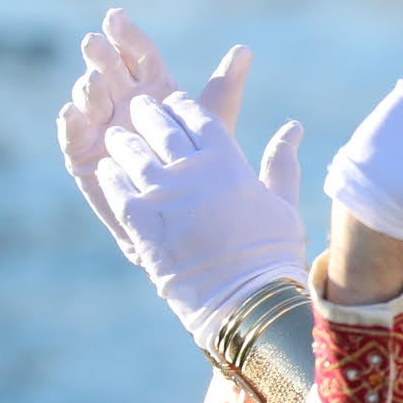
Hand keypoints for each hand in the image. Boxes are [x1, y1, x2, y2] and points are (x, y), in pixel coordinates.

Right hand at [58, 9, 252, 260]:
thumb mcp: (214, 126)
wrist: (186, 221)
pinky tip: (71, 112)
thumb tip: (245, 48)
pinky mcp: (84, 156)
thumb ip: (225, 89)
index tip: (116, 17)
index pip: (137, 55)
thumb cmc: (202, 170)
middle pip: (109, 71)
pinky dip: (69, 124)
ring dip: (88, 87)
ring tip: (93, 81)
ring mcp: (100, 127)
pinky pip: (72, 138)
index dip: (127, 36)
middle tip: (95, 42)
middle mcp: (123, 103)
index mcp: (153, 89)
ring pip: (89, 100)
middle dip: (101, 56)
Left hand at [95, 91, 307, 351]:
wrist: (245, 300)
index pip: (197, 117)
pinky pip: (116, 186)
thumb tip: (295, 127)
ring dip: (123, 141)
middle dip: (147, 114)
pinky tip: (108, 170)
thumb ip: (282, 162)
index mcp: (227, 161)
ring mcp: (162, 194)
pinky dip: (110, 175)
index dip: (182, 107)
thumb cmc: (271, 253)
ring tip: (117, 137)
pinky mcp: (139, 220)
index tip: (174, 103)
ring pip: (133, 153)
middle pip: (160, 128)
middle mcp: (191, 170)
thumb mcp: (282, 202)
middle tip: (138, 108)